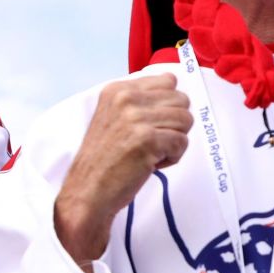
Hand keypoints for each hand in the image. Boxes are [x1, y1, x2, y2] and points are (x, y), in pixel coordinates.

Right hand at [54, 73, 192, 272]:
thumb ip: (140, 99)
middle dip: (174, 124)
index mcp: (117, 90)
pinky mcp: (148, 139)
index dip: (166, 106)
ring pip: (185, 120)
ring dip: (173, 141)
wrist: (87, 191)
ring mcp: (136, 118)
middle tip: (151, 141)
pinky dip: (172, 157)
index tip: (150, 123)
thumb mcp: (114, 117)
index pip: (167, 81)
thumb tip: (172, 81)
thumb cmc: (103, 160)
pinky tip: (151, 163)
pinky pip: (182, 142)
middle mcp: (125, 99)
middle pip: (181, 100)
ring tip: (151, 152)